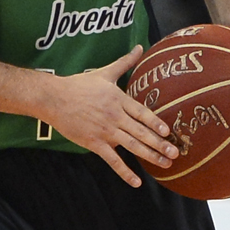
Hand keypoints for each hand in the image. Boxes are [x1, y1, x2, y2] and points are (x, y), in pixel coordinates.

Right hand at [39, 45, 178, 187]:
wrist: (54, 98)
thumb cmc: (79, 85)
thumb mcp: (104, 72)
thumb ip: (125, 62)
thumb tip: (139, 47)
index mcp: (118, 100)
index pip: (142, 113)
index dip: (155, 122)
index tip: (169, 131)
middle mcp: (115, 116)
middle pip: (141, 132)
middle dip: (160, 143)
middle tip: (175, 153)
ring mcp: (105, 131)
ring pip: (132, 146)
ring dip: (150, 155)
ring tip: (165, 163)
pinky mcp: (94, 143)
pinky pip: (112, 160)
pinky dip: (125, 172)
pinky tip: (136, 182)